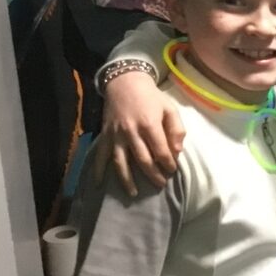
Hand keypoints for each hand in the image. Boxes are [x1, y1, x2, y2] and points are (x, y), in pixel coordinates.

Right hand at [99, 70, 184, 195]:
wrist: (125, 82)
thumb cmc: (151, 97)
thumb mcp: (170, 108)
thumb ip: (176, 129)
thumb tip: (177, 151)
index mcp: (149, 125)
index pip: (161, 151)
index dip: (168, 163)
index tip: (173, 170)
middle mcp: (131, 132)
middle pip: (143, 160)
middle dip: (153, 175)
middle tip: (160, 185)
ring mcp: (116, 135)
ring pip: (121, 162)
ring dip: (127, 179)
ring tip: (133, 193)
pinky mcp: (105, 135)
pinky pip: (100, 155)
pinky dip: (98, 170)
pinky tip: (98, 183)